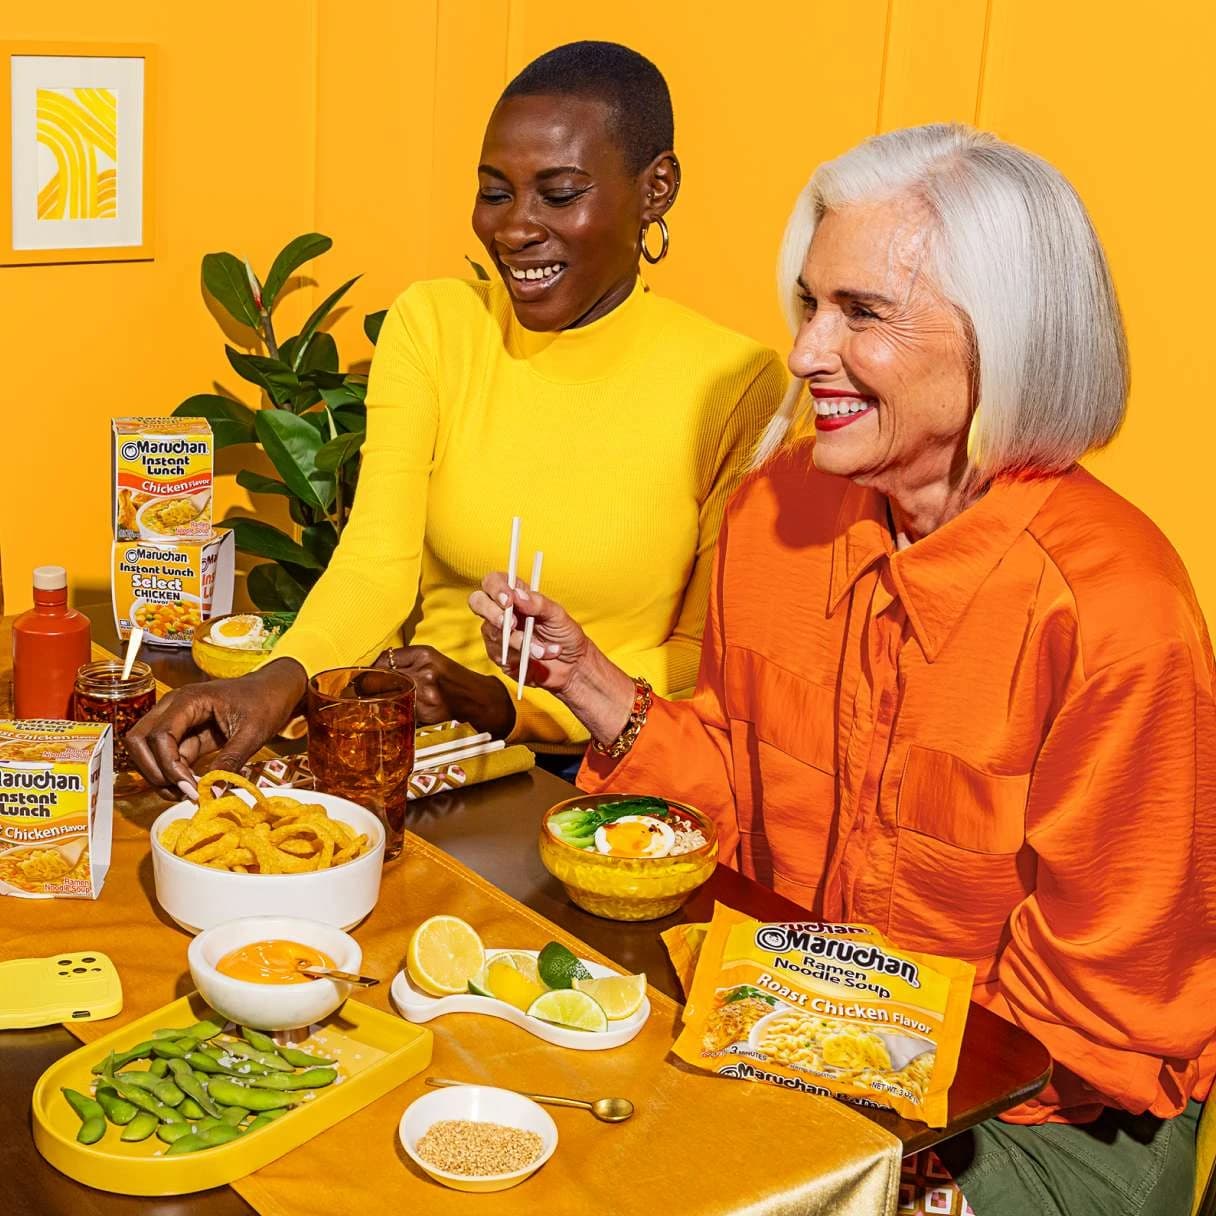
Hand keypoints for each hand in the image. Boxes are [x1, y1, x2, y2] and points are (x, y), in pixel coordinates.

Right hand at [126, 659, 307, 799]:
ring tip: (187, 793)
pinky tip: (193, 788)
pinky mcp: (187, 734)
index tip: (190, 788)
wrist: (277, 689)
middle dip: (153, 771)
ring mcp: (177, 721)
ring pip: (148, 751)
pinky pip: (169, 757)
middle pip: (139, 741)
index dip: (168, 766)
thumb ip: (231, 761)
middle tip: (180, 792)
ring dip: (160, 775)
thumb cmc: (266, 701)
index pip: (159, 735)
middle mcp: (174, 707)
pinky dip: (174, 775)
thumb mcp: (252, 733)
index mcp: (188, 700)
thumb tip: (212, 793)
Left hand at [373, 645, 515, 737]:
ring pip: (390, 695)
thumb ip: (405, 662)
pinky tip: (399, 712)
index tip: (360, 678)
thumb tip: (373, 669)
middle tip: (358, 693)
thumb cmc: (453, 679)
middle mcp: (425, 670)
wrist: (477, 697)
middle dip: (369, 687)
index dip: (369, 671)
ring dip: (381, 701)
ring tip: (379, 703)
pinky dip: (397, 712)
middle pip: (383, 678)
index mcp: (424, 654)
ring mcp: (427, 692)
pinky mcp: (429, 711)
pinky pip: (403, 711)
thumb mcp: (431, 660)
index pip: (384, 660)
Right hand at [469, 573, 636, 744]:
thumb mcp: (557, 615)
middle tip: (513, 624)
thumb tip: (518, 595)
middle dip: (493, 613)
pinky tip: (541, 656)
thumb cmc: (565, 635)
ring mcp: (498, 635)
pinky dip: (523, 656)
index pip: (493, 582)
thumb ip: (538, 603)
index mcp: (515, 595)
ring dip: (519, 641)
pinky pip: (502, 654)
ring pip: (493, 633)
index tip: (509, 600)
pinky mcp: (500, 656)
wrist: (572, 666)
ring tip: (542, 650)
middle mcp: (502, 612)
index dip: (496, 588)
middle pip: (478, 602)